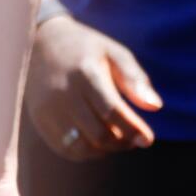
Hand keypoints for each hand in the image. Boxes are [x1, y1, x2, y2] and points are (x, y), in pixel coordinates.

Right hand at [26, 16, 161, 159]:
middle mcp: (64, 93)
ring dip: (104, 150)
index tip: (148, 140)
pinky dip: (86, 152)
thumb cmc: (86, 48)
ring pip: (81, 146)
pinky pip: (64, 149)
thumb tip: (156, 107)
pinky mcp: (39, 120)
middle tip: (134, 139)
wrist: (40, 43)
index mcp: (86, 73)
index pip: (112, 111)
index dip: (132, 129)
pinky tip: (98, 142)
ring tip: (118, 140)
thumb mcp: (114, 53)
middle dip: (121, 142)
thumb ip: (135, 79)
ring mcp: (48, 109)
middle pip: (97, 133)